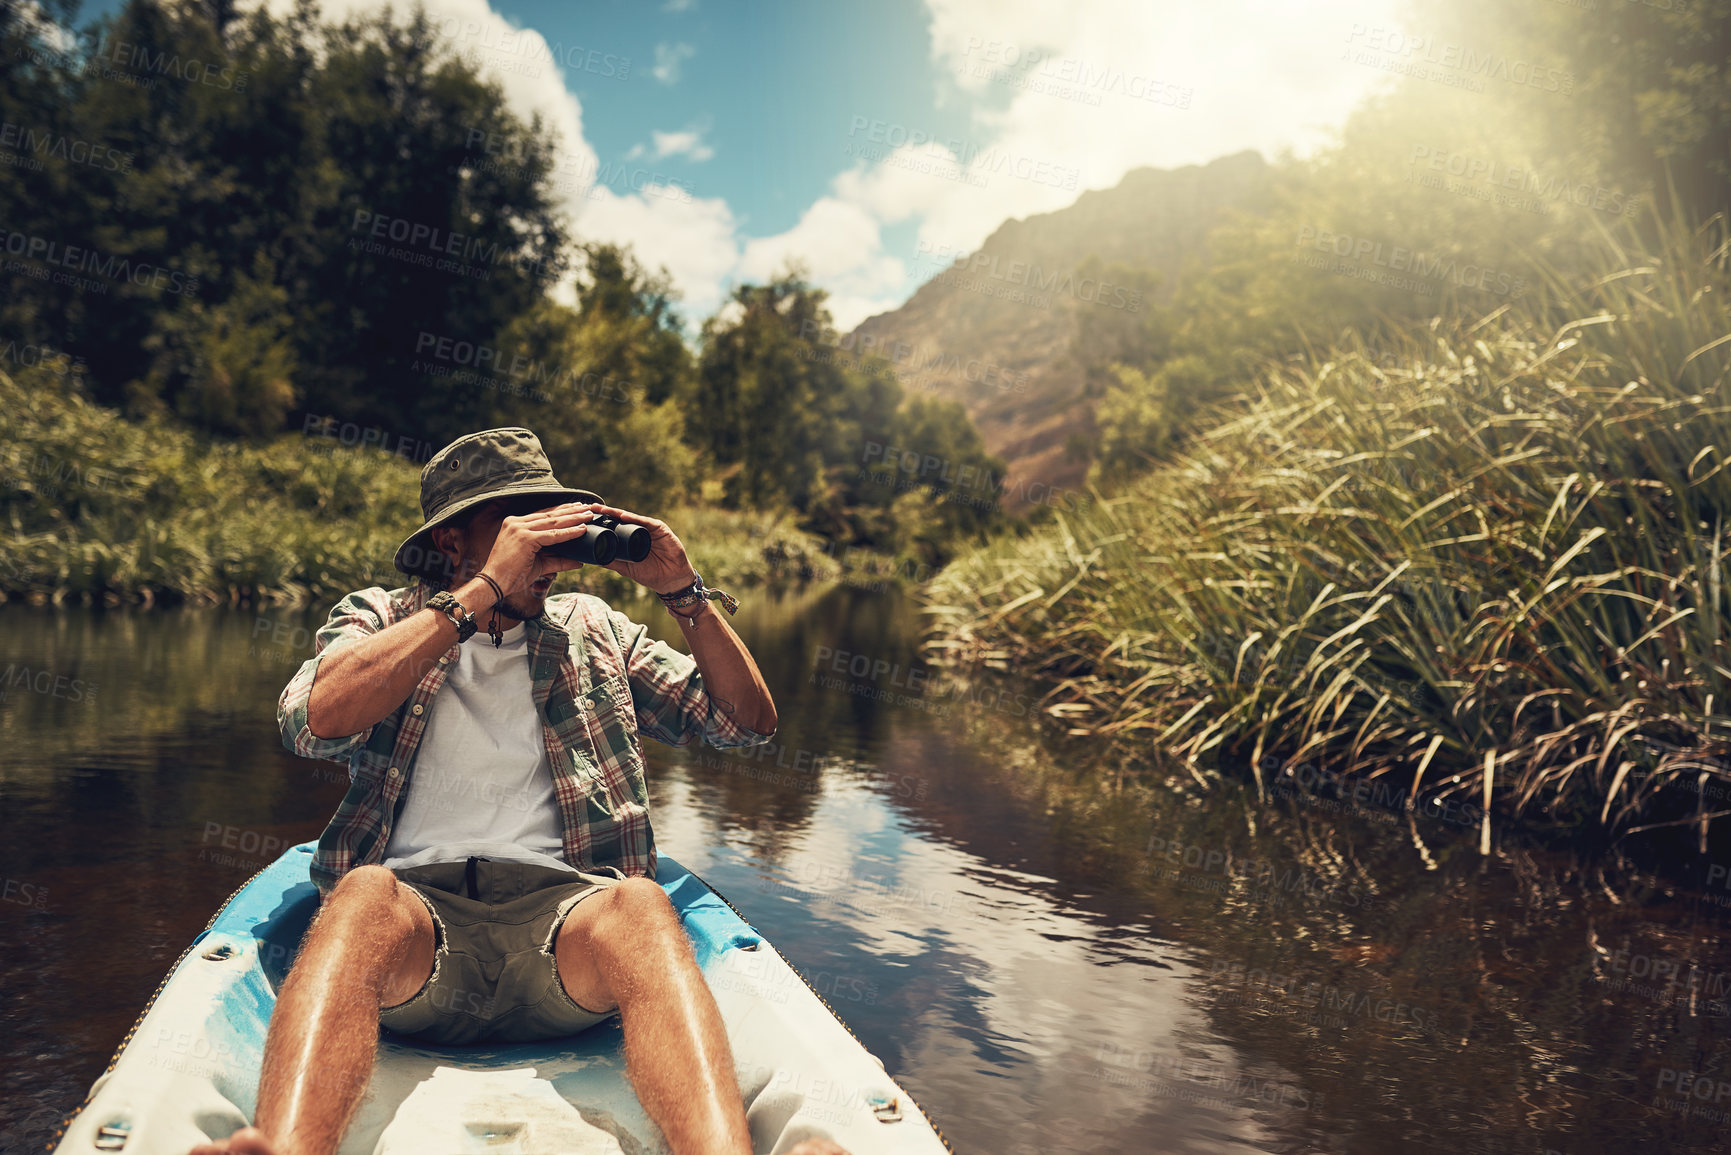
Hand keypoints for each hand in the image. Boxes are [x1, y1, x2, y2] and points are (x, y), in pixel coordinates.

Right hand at [476, 501, 598, 598]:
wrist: (494, 584)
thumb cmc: (512, 575)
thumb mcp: (539, 564)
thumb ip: (558, 560)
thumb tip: (579, 562)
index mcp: (515, 524)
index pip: (543, 514)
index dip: (562, 511)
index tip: (577, 508)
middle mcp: (516, 522)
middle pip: (550, 515)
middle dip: (571, 511)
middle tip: (588, 507)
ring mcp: (519, 529)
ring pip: (553, 522)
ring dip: (573, 518)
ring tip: (589, 515)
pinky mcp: (524, 538)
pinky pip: (552, 535)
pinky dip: (569, 532)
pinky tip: (581, 530)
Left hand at [586, 504, 697, 594]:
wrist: (670, 579)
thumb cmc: (651, 573)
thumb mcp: (627, 568)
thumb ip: (612, 562)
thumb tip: (594, 559)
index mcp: (631, 538)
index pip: (614, 527)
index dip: (602, 521)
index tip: (588, 517)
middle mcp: (639, 530)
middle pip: (620, 519)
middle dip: (606, 512)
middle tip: (592, 508)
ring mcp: (649, 528)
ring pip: (631, 517)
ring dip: (617, 512)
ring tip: (604, 510)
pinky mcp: (660, 528)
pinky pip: (646, 521)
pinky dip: (634, 518)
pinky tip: (624, 516)